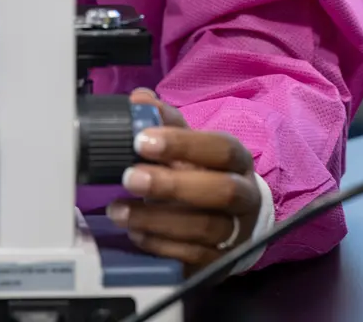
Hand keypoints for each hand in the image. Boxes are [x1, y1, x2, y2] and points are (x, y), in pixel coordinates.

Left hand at [106, 90, 260, 270]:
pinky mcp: (222, 262)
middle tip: (129, 178)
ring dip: (156, 219)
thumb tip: (138, 100)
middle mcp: (244, 196)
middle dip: (171, 185)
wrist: (231, 218)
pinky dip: (161, 245)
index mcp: (237, 159)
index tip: (141, 141)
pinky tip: (135, 232)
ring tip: (118, 210)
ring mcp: (237, 232)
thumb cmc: (203, 172)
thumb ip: (165, 120)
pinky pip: (194, 258)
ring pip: (204, 228)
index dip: (182, 144)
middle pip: (220, 191)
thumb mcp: (187, 144)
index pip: (220, 148)